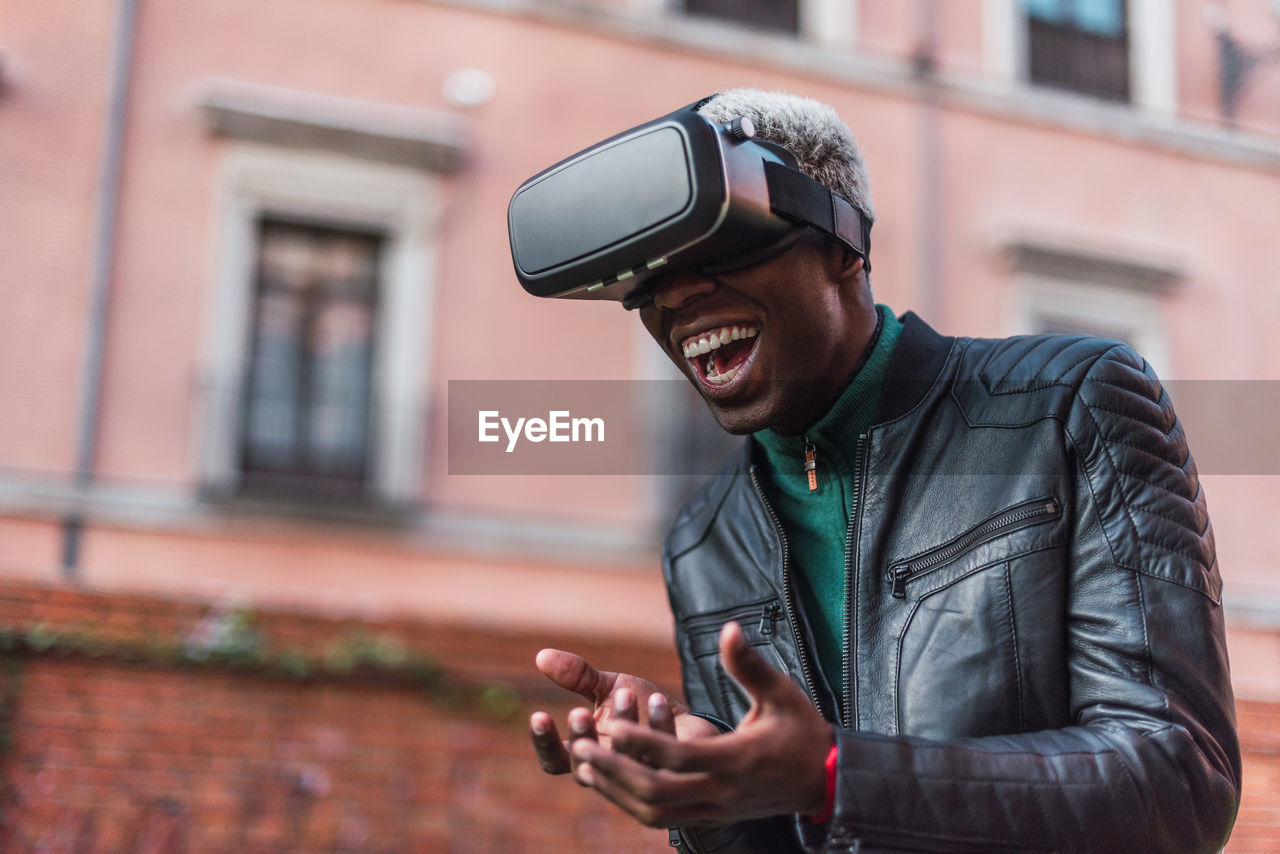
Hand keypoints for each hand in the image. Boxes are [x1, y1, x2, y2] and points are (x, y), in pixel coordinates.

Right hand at [529, 648, 719, 777]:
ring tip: (625, 693)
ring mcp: (643, 773)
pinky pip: (665, 750)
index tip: (539, 715)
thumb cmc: (641, 708)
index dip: (545, 742)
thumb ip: (578, 676)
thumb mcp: (609, 687)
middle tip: (580, 711)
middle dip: (582, 737)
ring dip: (623, 723)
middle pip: (586, 765)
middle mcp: (611, 771)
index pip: (554, 760)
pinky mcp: (676, 768)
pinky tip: (656, 699)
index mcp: (589, 754)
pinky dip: (658, 723)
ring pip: (627, 757)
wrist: (686, 720)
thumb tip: (542, 655)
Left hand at [570, 621, 833, 826]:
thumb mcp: (781, 693)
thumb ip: (749, 665)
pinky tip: (609, 782)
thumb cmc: (802, 731)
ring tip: (585, 765)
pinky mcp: (711, 816)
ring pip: (655, 812)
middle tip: (580, 746)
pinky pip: (663, 817)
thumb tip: (729, 628)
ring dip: (617, 790)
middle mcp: (722, 791)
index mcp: (737, 759)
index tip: (610, 723)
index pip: (679, 757)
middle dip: (615, 770)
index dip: (642, 742)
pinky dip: (631, 802)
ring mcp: (715, 809)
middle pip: (657, 792)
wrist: (825, 780)